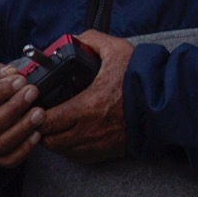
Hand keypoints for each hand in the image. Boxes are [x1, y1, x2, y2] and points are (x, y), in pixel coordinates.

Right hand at [0, 63, 44, 168]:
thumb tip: (12, 73)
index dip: (0, 90)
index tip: (20, 81)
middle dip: (15, 107)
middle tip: (33, 93)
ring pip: (1, 143)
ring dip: (23, 128)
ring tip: (39, 112)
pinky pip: (8, 160)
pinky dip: (25, 149)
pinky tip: (37, 133)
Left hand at [39, 30, 134, 163]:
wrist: (163, 105)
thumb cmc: (139, 79)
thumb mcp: (116, 50)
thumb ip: (91, 40)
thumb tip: (74, 39)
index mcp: (87, 107)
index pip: (46, 120)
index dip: (35, 114)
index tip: (34, 105)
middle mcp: (88, 131)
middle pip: (48, 140)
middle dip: (39, 128)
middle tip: (39, 114)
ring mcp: (96, 145)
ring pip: (61, 151)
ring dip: (53, 139)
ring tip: (53, 124)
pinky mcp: (104, 153)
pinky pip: (76, 157)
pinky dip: (68, 148)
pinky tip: (71, 134)